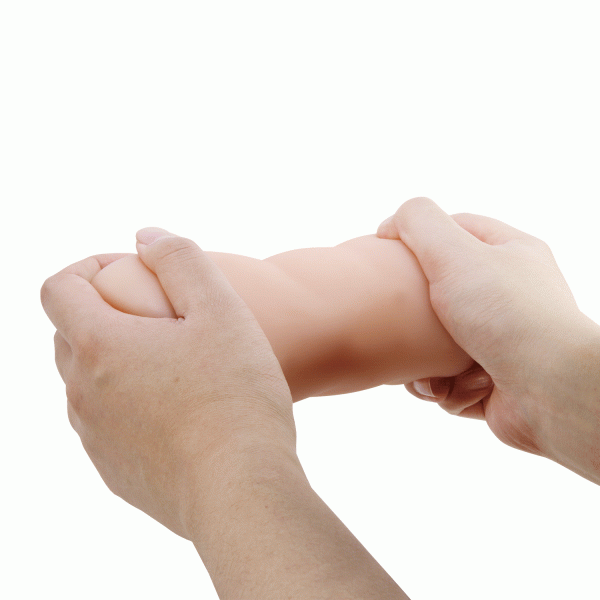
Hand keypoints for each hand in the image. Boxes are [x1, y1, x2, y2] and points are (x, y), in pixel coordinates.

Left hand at [40, 228, 296, 538]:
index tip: (131, 273)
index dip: (89, 268)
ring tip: (176, 366)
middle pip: (70, 335)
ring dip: (118, 361)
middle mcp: (82, 393)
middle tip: (161, 318)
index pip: (58, 288)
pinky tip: (180, 411)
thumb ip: (180, 259)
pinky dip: (130, 403)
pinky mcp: (112, 470)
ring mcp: (94, 437)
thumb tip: (145, 236)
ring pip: (88, 382)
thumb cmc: (236, 396)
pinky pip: (108, 422)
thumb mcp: (221, 309)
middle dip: (105, 313)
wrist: (241, 491)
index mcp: (99, 347)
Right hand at [377, 198, 589, 456]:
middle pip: (441, 292)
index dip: (418, 238)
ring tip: (427, 371)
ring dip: (425, 362)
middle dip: (415, 314)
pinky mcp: (494, 381)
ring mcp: (503, 340)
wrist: (549, 391)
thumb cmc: (506, 315)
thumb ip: (419, 221)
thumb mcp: (455, 252)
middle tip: (401, 320)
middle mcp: (510, 296)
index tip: (387, 253)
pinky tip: (449, 389)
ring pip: (439, 343)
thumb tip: (390, 224)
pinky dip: (444, 388)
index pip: (456, 230)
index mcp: (511, 254)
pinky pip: (451, 381)